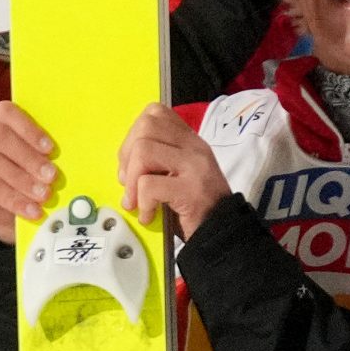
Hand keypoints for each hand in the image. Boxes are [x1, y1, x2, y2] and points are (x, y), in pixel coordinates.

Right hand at [0, 100, 54, 241]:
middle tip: (51, 175)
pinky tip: (33, 210)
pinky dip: (15, 200)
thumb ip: (48, 155)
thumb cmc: (32, 183)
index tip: (50, 148)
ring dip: (22, 178)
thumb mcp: (42, 165)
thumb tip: (69, 155)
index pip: (5, 112)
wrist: (15, 218)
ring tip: (44, 194)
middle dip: (28, 156)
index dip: (28, 128)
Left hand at [119, 104, 233, 239]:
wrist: (224, 236)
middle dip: (127, 156)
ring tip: (136, 201)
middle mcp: (195, 148)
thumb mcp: (180, 174)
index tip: (132, 162)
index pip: (156, 113)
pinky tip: (150, 215)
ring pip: (144, 151)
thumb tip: (125, 162)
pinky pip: (149, 184)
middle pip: (146, 127)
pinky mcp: (190, 191)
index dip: (134, 134)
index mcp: (191, 142)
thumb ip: (159, 159)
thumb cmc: (197, 210)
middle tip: (129, 183)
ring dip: (131, 181)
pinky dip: (143, 203)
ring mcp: (195, 167)